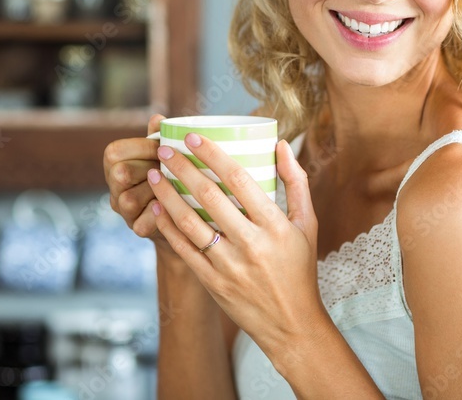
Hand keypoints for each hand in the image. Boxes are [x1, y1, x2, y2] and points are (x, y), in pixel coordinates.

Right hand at [103, 115, 171, 252]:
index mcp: (116, 164)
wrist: (185, 213)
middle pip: (121, 173)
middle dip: (151, 168)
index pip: (115, 151)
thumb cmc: (172, 174)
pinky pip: (145, 221)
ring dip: (158, 190)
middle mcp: (114, 188)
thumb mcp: (165, 154)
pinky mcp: (138, 229)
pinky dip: (165, 211)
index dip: (143, 147)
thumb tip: (158, 119)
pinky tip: (180, 204)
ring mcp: (124, 211)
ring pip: (130, 199)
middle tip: (173, 168)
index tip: (165, 148)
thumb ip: (159, 137)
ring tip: (178, 185)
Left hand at [146, 132, 329, 356]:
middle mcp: (251, 244)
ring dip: (167, 196)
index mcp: (274, 225)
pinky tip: (157, 210)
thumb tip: (282, 144)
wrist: (292, 324)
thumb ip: (296, 182)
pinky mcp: (213, 283)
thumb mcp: (307, 224)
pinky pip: (184, 250)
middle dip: (182, 168)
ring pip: (190, 223)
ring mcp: (229, 265)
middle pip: (209, 196)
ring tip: (154, 176)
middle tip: (165, 150)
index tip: (193, 137)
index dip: (213, 154)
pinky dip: (167, 228)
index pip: (239, 179)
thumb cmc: (300, 269)